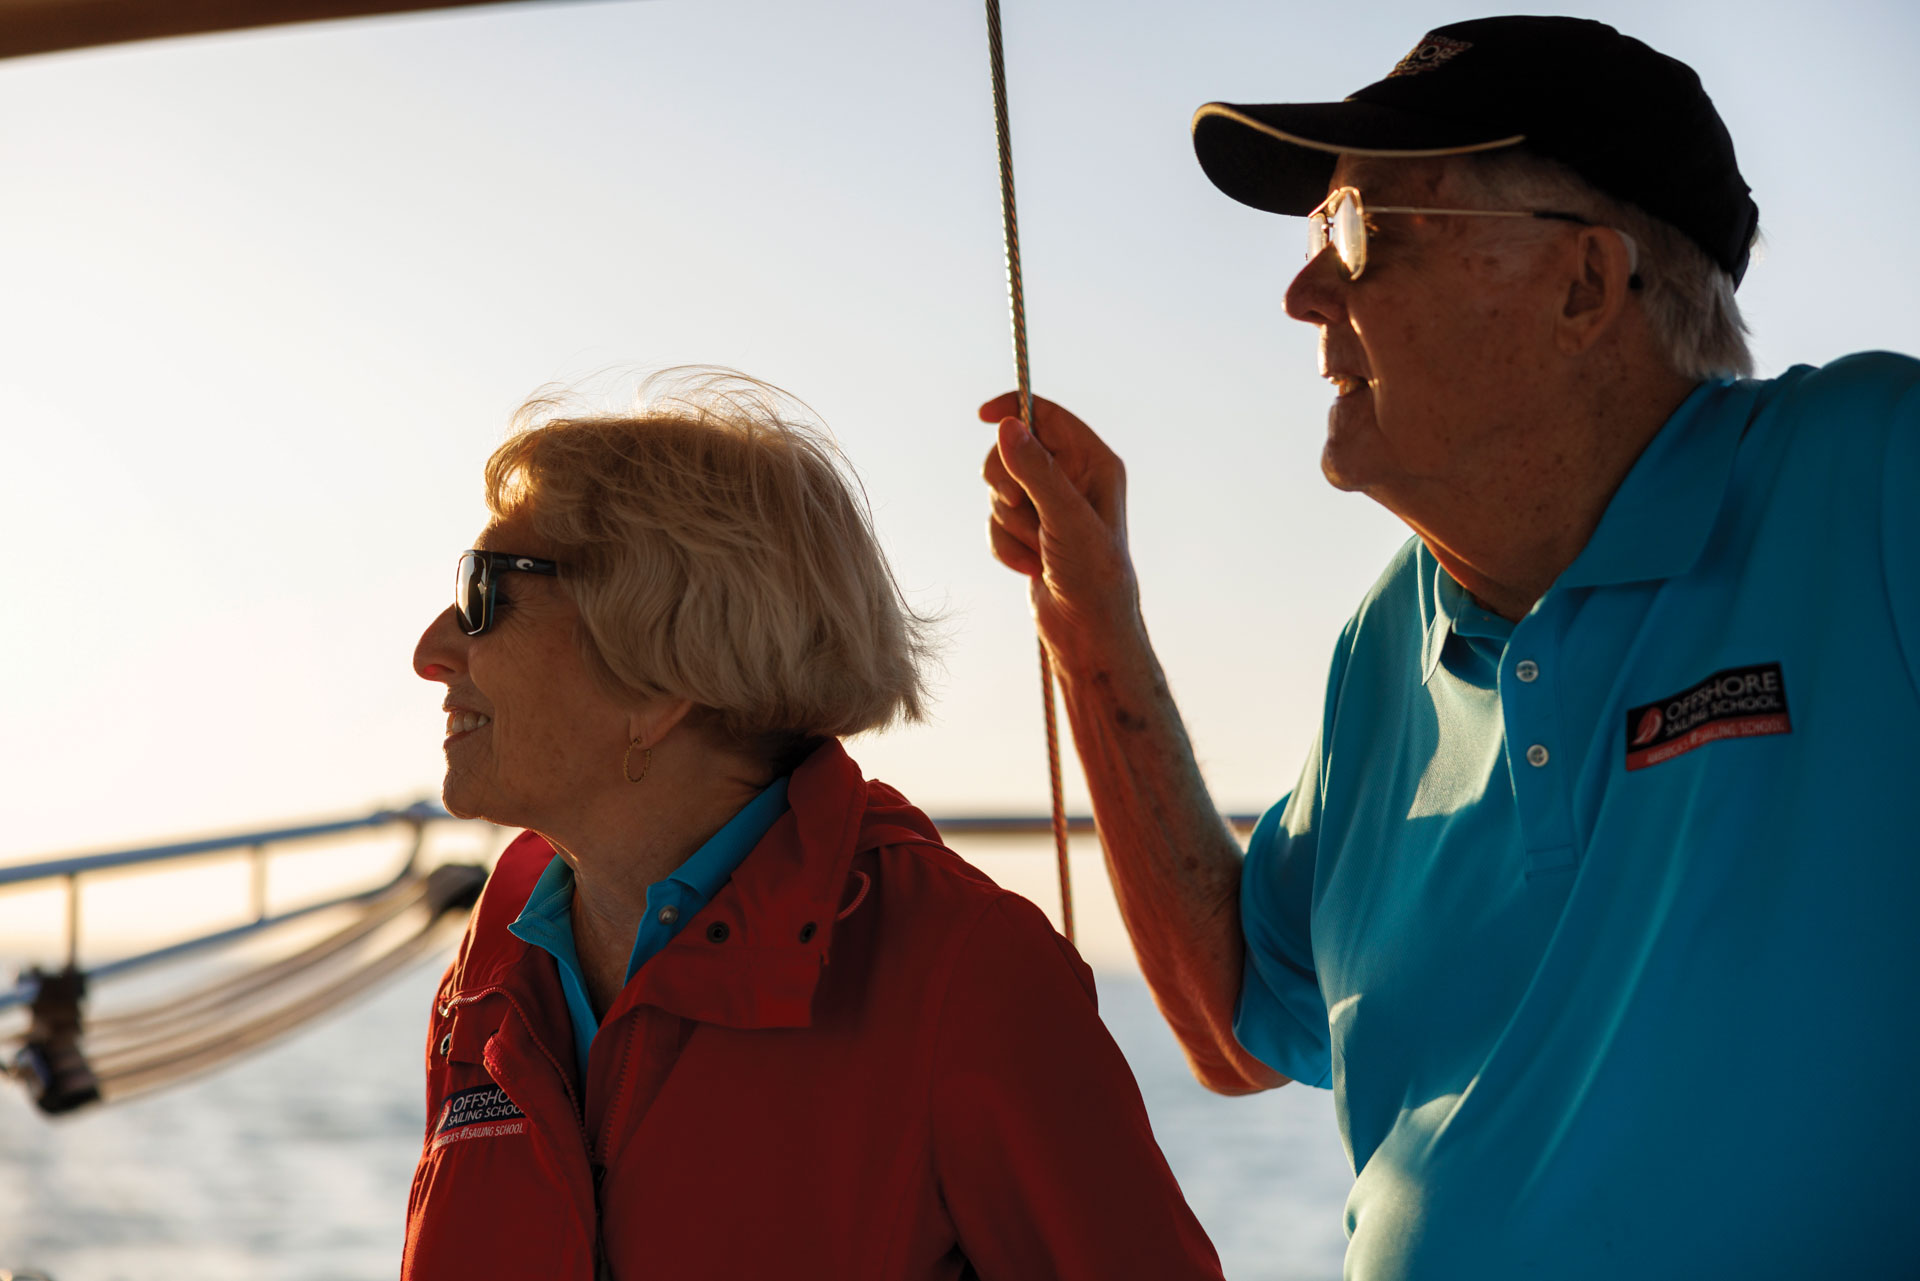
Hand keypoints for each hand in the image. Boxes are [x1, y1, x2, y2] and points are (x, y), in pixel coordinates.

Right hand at [979, 392, 1139, 661]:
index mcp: (1093, 462)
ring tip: (1038, 548)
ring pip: (999, 491)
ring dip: (1009, 523)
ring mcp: (1048, 506)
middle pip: (1011, 451)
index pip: (1047, 416)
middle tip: (1018, 505)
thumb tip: (1008, 426)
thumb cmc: (1093, 575)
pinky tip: (1030, 566)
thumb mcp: (1066, 518)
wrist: (1087, 631)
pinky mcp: (1029, 531)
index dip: (1015, 410)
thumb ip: (1036, 471)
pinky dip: (1004, 545)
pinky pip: (994, 521)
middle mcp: (1072, 479)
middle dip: (1007, 485)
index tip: (983, 417)